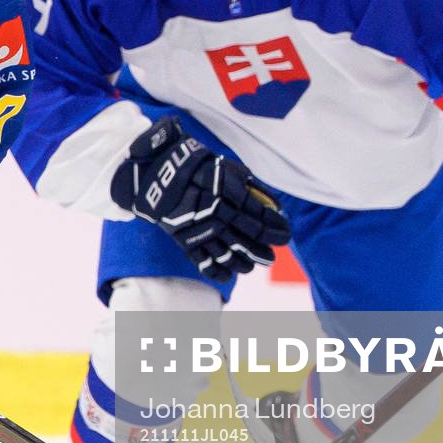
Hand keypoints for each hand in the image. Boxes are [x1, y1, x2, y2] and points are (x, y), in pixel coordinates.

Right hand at [109, 117, 289, 274]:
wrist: (157, 172)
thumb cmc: (197, 166)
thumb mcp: (227, 167)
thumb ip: (252, 186)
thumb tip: (275, 205)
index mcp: (231, 194)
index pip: (262, 217)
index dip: (277, 228)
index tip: (285, 233)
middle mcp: (218, 215)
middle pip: (250, 239)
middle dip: (264, 249)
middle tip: (272, 255)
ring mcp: (201, 229)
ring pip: (229, 254)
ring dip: (245, 263)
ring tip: (254, 266)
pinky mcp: (185, 240)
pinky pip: (204, 261)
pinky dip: (217, 271)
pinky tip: (229, 275)